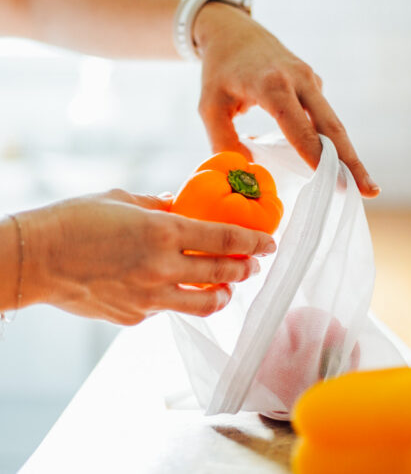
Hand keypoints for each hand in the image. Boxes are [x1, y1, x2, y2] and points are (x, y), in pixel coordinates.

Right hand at [18, 189, 274, 324]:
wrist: (36, 259)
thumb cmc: (75, 221)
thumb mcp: (122, 200)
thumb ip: (158, 206)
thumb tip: (180, 206)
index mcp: (164, 231)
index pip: (225, 239)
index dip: (254, 242)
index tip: (269, 244)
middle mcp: (163, 267)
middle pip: (222, 273)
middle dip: (245, 270)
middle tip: (253, 266)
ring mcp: (151, 297)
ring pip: (205, 304)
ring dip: (223, 295)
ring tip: (227, 289)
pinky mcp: (136, 316)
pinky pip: (167, 309)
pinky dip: (177, 300)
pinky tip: (172, 291)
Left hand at [194, 2, 379, 197]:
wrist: (233, 31)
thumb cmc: (219, 71)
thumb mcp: (209, 106)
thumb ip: (223, 141)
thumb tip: (247, 171)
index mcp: (272, 85)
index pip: (300, 129)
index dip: (319, 159)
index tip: (337, 183)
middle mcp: (298, 79)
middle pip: (331, 127)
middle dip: (351, 162)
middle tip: (370, 191)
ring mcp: (309, 79)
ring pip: (333, 122)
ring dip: (348, 154)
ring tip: (363, 184)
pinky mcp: (312, 83)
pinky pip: (324, 116)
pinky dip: (333, 141)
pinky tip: (337, 164)